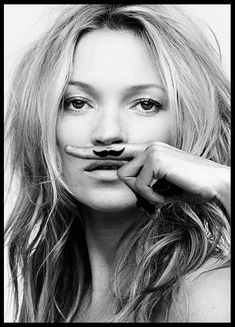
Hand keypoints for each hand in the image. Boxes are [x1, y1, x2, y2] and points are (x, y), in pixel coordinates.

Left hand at [65, 142, 229, 215]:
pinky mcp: (155, 159)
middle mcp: (147, 147)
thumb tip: (136, 201)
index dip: (92, 152)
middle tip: (149, 200)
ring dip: (148, 197)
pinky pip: (141, 187)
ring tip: (168, 195)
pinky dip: (155, 198)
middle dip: (135, 192)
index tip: (70, 149)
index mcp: (148, 152)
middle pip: (120, 173)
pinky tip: (170, 193)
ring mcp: (151, 151)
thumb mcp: (163, 190)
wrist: (215, 185)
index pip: (115, 151)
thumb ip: (146, 190)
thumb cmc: (191, 187)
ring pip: (128, 181)